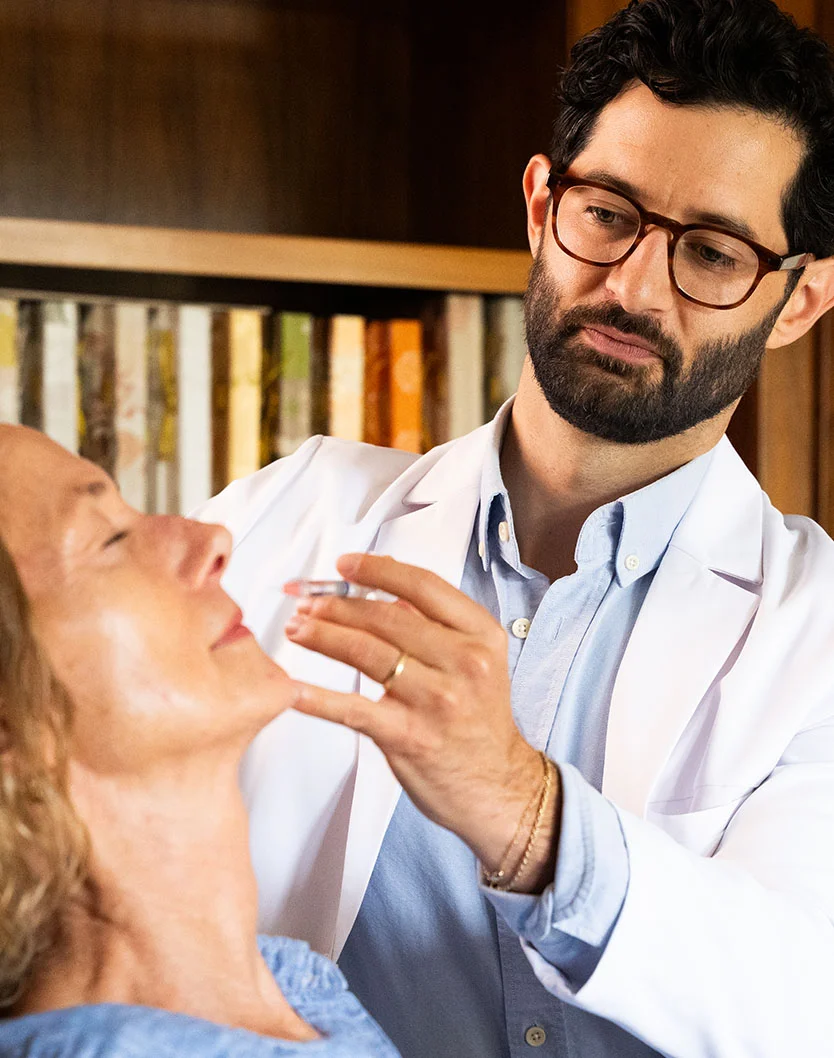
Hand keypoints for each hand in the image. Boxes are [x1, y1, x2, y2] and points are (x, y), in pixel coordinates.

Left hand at [284, 552, 560, 891]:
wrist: (498, 786)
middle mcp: (463, 662)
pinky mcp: (409, 737)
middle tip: (306, 601)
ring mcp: (437, 699)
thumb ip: (436, 624)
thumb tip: (383, 589)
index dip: (377, 570)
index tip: (344, 566)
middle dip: (337, 604)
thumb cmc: (479, 720)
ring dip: (322, 636)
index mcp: (480, 635)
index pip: (423, 585)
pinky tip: (291, 688)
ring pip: (366, 653)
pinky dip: (317, 697)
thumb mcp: (477, 660)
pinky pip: (353, 709)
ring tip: (297, 628)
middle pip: (387, 617)